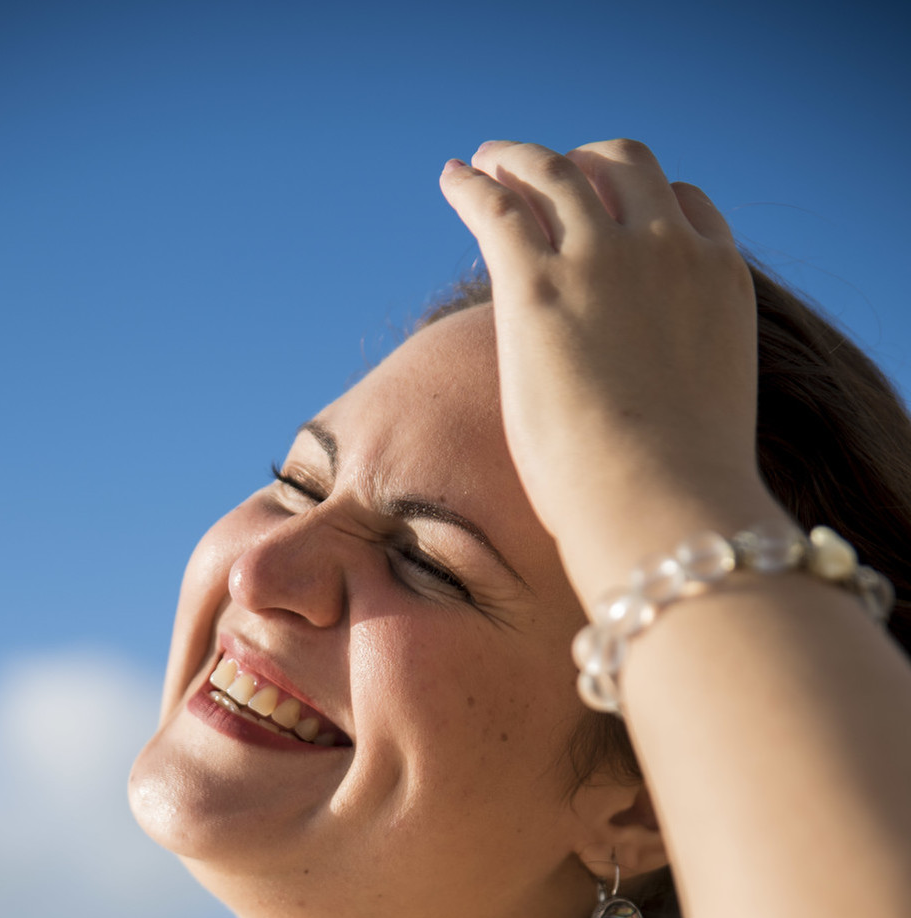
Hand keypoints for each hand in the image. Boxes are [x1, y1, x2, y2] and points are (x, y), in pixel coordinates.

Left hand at [440, 138, 778, 601]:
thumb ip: (682, 381)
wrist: (664, 504)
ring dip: (519, 160)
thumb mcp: (703, 414)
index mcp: (719, 277)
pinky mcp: (538, 284)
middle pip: (624, 165)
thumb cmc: (682, 492)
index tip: (612, 211)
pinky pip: (496, 206)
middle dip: (584, 163)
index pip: (684, 204)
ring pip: (557, 172)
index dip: (642, 200)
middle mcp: (667, 248)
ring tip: (488, 163)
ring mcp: (603, 257)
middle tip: (543, 174)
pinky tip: (452, 180)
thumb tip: (655, 420)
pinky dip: (472, 185)